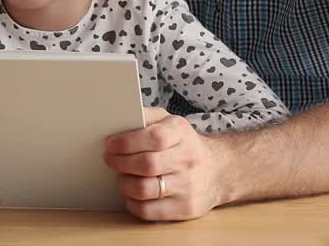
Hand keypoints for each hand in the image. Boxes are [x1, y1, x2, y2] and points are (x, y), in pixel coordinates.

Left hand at [103, 107, 228, 221]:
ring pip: (144, 189)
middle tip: (110, 160)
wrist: (218, 170)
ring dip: (124, 184)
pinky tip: (131, 195)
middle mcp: (188, 159)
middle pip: (147, 164)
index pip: (154, 137)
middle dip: (120, 163)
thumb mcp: (170, 122)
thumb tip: (118, 121)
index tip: (111, 145)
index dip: (128, 142)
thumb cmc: (184, 145)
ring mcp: (188, 186)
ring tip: (121, 177)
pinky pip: (149, 211)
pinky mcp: (186, 208)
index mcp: (181, 132)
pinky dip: (132, 203)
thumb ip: (146, 117)